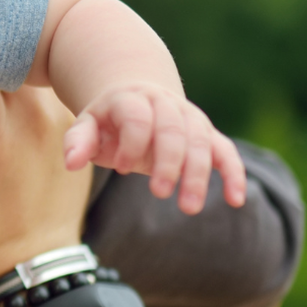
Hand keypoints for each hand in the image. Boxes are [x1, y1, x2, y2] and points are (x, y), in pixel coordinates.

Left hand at [63, 82, 245, 213]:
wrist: (138, 98)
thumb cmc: (109, 122)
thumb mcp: (87, 125)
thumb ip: (78, 141)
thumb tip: (71, 163)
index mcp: (132, 99)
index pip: (138, 117)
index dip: (132, 141)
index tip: (122, 168)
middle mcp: (166, 104)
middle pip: (174, 130)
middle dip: (170, 162)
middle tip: (160, 194)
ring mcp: (190, 117)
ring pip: (201, 142)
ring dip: (199, 175)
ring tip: (190, 208)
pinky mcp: (207, 134)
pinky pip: (225, 150)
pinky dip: (234, 173)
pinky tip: (236, 200)